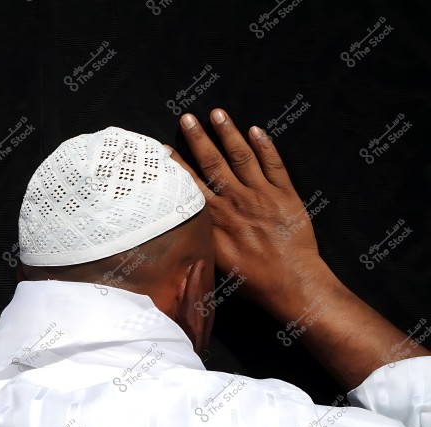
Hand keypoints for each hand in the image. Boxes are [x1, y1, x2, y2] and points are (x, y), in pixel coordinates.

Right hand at [167, 109, 320, 307]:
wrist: (291, 282)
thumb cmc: (252, 279)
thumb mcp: (215, 263)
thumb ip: (199, 239)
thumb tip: (183, 227)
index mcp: (216, 217)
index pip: (191, 183)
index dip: (177, 164)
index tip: (165, 149)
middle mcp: (235, 200)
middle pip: (212, 162)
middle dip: (198, 138)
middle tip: (187, 117)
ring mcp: (261, 194)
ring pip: (241, 156)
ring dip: (228, 133)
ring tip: (217, 113)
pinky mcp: (285, 194)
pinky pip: (274, 164)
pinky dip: (265, 146)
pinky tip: (256, 130)